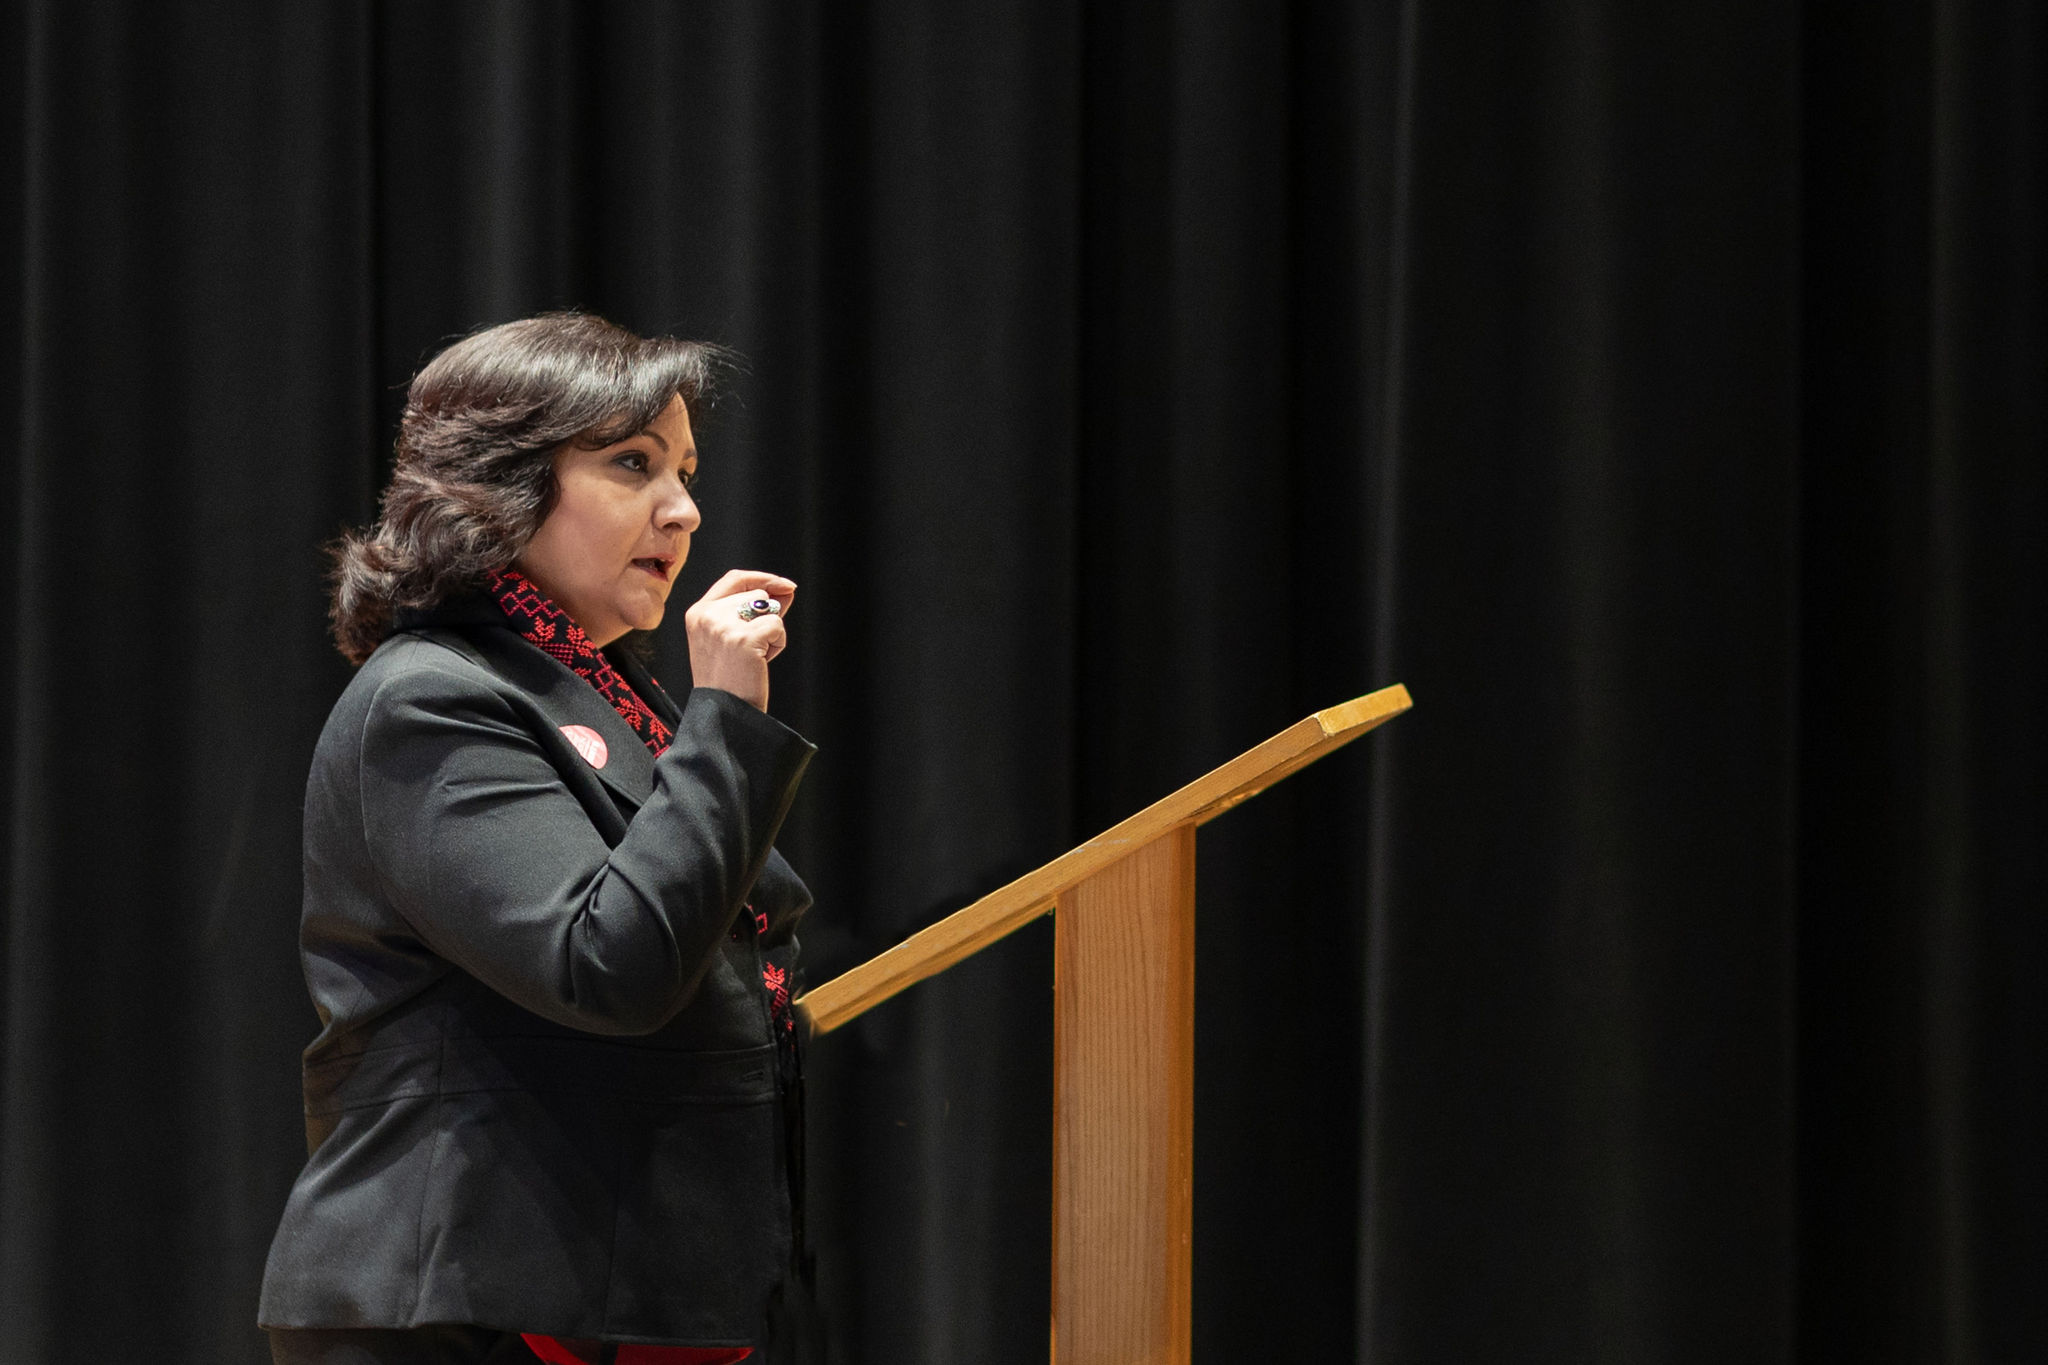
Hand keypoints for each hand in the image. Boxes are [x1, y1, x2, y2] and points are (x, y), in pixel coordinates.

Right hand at [684, 570, 795, 711]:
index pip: (734, 579)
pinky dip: (777, 645)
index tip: (784, 585)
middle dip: (769, 615)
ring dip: (771, 632)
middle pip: (756, 594)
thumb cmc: (729, 680)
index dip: (762, 578)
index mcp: (698, 612)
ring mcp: (724, 625)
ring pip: (768, 609)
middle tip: (757, 647)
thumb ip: (753, 610)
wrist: (725, 714)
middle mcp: (707, 615)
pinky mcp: (744, 637)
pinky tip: (760, 663)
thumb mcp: (731, 638)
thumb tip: (785, 589)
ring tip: (753, 657)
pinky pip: (777, 626)